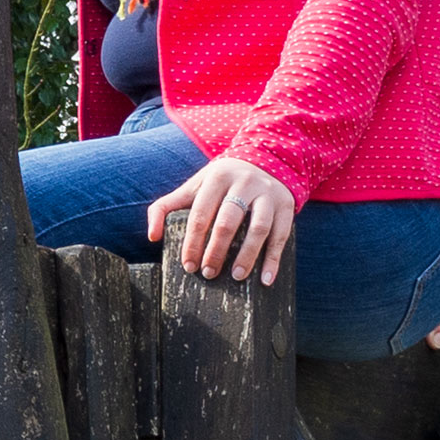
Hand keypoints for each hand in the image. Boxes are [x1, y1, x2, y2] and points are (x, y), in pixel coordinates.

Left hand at [152, 151, 297, 286]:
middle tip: (208, 273)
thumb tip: (152, 236)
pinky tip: (265, 280)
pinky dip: (274, 259)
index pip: (201, 214)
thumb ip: (166, 206)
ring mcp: (268, 194)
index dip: (193, 242)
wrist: (264, 160)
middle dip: (216, 250)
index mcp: (217, 178)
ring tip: (236, 277)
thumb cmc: (220, 182)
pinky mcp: (286, 205)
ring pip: (258, 228)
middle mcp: (244, 184)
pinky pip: (282, 235)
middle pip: (228, 221)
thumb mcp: (194, 187)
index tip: (189, 266)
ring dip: (247, 255)